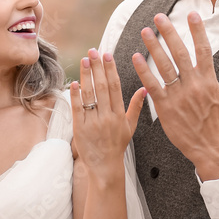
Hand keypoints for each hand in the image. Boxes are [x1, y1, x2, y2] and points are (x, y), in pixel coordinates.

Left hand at [70, 49, 145, 185]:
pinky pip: (77, 109)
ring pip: (89, 95)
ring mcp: (93, 123)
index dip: (111, 70)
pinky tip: (74, 83)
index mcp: (119, 115)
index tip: (107, 55)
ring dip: (86, 76)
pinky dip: (75, 96)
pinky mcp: (80, 129)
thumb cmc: (117, 145)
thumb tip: (145, 89)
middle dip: (97, 67)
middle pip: (102, 87)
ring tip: (84, 60)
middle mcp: (107, 117)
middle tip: (93, 51)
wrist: (105, 167)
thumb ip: (136, 107)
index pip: (115, 87)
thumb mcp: (130, 126)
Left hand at [132, 12, 218, 180]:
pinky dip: (143, 71)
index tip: (192, 14)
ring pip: (164, 67)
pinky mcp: (165, 107)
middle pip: (180, 53)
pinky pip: (152, 86)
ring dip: (153, 47)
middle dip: (169, 33)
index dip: (198, 31)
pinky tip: (135, 57)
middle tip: (159, 16)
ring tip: (145, 31)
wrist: (209, 147)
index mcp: (209, 80)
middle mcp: (193, 85)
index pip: (203, 50)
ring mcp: (178, 96)